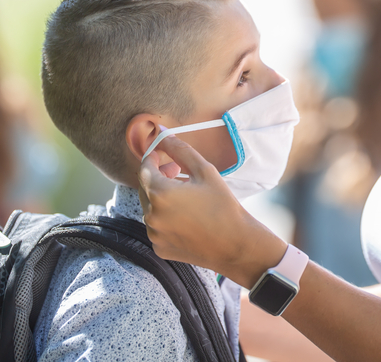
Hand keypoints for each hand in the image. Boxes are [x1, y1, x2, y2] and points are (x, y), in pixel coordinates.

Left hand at [138, 134, 284, 286]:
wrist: (235, 244)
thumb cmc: (223, 205)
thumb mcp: (204, 170)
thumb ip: (180, 149)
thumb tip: (163, 133)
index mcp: (160, 193)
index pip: (144, 168)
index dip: (153, 158)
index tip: (164, 155)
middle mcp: (151, 215)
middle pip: (145, 187)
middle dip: (158, 176)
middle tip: (178, 171)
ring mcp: (154, 234)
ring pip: (149, 207)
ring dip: (161, 197)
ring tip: (185, 195)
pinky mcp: (159, 247)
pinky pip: (156, 226)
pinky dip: (165, 217)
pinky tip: (186, 216)